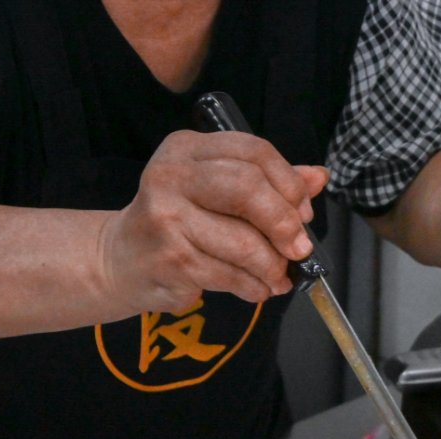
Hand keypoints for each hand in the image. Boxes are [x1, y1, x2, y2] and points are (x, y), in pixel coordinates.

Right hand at [97, 130, 326, 311]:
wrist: (122, 260)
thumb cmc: (178, 223)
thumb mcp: (216, 192)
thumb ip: (268, 182)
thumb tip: (318, 177)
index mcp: (187, 148)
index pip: (254, 152)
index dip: (289, 184)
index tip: (303, 212)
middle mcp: (172, 175)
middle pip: (249, 189)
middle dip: (284, 224)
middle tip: (299, 248)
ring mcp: (167, 217)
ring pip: (245, 242)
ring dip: (272, 265)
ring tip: (277, 275)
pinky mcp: (171, 259)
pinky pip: (231, 275)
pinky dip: (254, 287)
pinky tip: (255, 288)